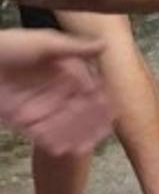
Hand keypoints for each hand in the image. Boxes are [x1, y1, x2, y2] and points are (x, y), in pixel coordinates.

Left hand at [0, 29, 111, 155]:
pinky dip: (51, 141)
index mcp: (67, 71)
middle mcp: (58, 90)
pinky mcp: (24, 118)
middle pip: (78, 110)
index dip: (100, 102)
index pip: (89, 89)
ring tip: (81, 149)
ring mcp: (41, 105)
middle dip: (89, 124)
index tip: (111, 114)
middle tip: (99, 137)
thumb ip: (75, 48)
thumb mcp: (47, 43)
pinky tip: (60, 150)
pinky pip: (41, 132)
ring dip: (73, 136)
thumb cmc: (12, 46)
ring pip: (62, 124)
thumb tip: (105, 45)